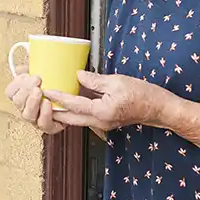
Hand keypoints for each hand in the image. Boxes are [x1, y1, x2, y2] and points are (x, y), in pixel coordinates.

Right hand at [5, 67, 65, 134]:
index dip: (16, 84)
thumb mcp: (45, 73)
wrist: (76, 101)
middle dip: (25, 90)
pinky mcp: (49, 127)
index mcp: (23, 96)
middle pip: (18, 102)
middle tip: (36, 81)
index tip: (27, 75)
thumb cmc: (58, 87)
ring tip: (40, 92)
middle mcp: (27, 109)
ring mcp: (37, 120)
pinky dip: (44, 114)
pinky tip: (47, 103)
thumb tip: (23, 64)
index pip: (10, 92)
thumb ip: (33, 67)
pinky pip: (43, 124)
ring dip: (32, 102)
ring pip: (27, 115)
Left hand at [46, 71, 168, 131]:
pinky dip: (74, 110)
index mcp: (101, 112)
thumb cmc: (143, 95)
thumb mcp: (117, 81)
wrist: (159, 109)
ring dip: (63, 111)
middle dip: (54, 111)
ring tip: (51, 100)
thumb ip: (95, 80)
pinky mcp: (105, 121)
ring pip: (76, 120)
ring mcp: (102, 124)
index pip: (73, 104)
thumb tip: (78, 75)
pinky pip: (85, 117)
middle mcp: (100, 122)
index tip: (46, 90)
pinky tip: (69, 101)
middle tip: (41, 100)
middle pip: (70, 118)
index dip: (58, 96)